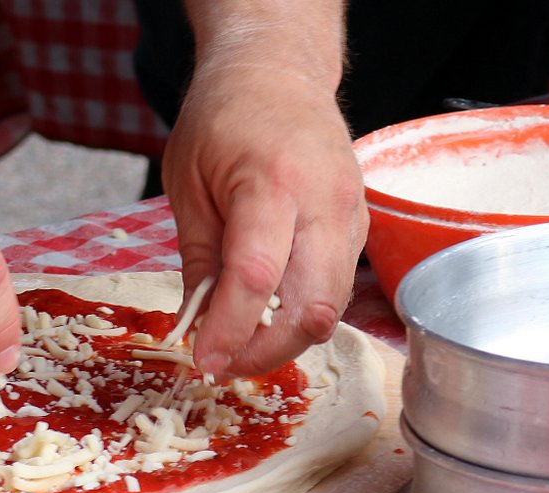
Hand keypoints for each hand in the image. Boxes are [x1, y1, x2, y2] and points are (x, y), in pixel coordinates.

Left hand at [163, 65, 367, 378]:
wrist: (278, 72)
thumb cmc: (223, 119)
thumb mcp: (187, 183)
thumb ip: (198, 260)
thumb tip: (195, 329)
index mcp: (273, 182)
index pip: (257, 277)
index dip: (230, 330)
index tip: (203, 361)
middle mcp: (325, 202)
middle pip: (310, 307)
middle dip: (265, 352)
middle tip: (221, 364)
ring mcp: (352, 215)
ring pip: (331, 308)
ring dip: (285, 341)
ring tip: (238, 346)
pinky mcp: (361, 228)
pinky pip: (337, 290)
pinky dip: (301, 317)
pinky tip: (265, 319)